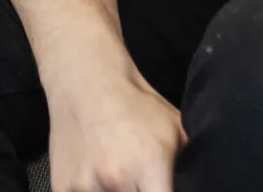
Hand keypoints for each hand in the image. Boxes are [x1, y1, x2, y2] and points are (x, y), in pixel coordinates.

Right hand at [47, 74, 186, 191]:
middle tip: (141, 184)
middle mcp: (117, 179)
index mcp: (149, 166)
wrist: (85, 82)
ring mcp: (86, 185)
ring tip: (117, 181)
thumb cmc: (135, 104)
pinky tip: (95, 182)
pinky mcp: (62, 186)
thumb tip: (200, 184)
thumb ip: (188, 165)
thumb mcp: (175, 128)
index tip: (161, 190)